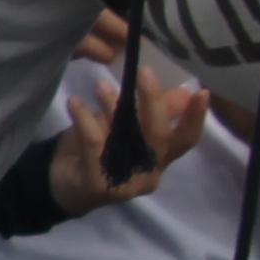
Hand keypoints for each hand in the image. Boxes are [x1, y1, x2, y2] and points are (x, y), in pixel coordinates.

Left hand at [48, 60, 208, 215]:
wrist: (58, 184)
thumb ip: (152, 113)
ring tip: (101, 86)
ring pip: (126, 139)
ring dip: (114, 107)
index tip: (201, 92)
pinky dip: (85, 119)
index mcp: (159, 160)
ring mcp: (127, 185)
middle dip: (154, 102)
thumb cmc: (97, 151)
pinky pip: (95, 145)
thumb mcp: (125, 127)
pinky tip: (75, 102)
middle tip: (143, 72)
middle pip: (160, 137)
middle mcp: (149, 175)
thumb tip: (184, 92)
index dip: (195, 118)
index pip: (186, 140)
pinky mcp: (100, 186)